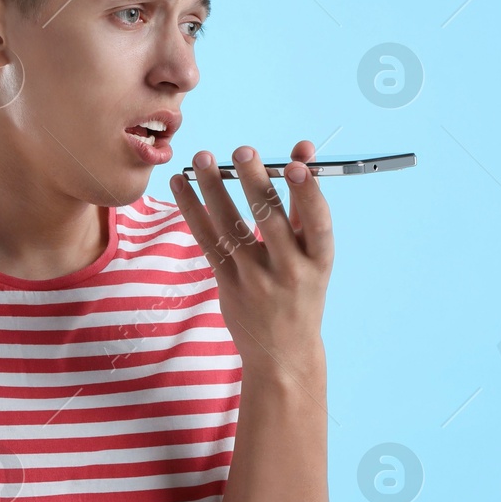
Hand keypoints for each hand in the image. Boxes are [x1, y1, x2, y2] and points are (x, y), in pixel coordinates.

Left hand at [169, 140, 333, 373]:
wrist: (283, 351)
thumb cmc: (302, 290)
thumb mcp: (313, 252)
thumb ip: (306, 201)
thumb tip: (303, 150)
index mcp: (319, 261)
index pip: (317, 224)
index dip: (308, 193)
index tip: (295, 165)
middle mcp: (290, 271)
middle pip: (270, 221)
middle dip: (255, 182)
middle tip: (241, 151)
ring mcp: (256, 280)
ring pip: (230, 228)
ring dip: (213, 189)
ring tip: (201, 157)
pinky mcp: (228, 285)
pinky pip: (207, 241)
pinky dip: (192, 210)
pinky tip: (180, 184)